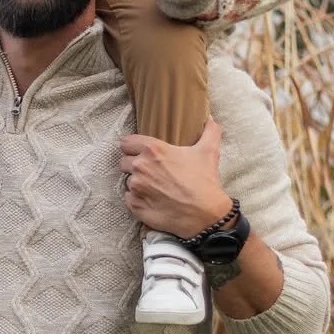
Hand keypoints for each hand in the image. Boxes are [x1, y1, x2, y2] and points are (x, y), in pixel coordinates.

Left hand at [120, 121, 232, 238]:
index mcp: (153, 150)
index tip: (138, 151)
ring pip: (127, 181)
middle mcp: (140, 167)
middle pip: (124, 162)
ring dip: (137, 183)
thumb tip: (209, 118)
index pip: (126, 142)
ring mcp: (135, 187)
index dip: (131, 146)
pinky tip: (152, 200)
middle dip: (133, 165)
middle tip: (150, 171)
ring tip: (154, 187)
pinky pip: (129, 198)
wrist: (205, 214)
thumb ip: (209, 131)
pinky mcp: (134, 205)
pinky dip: (137, 199)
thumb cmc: (205, 181)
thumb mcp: (209, 151)